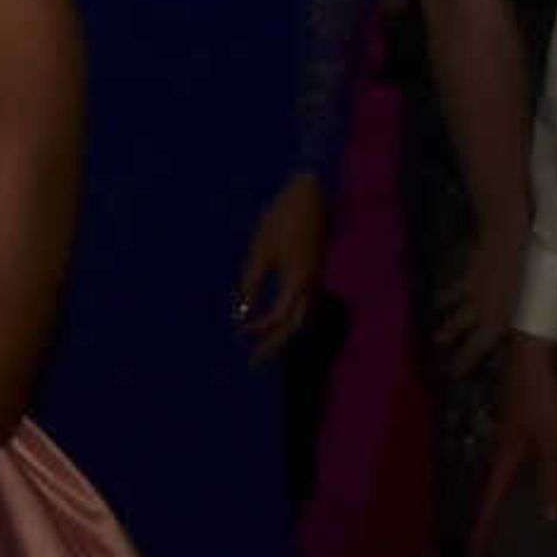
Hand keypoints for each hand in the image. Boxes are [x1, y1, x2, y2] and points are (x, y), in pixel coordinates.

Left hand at [235, 174, 329, 361]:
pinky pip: (303, 303)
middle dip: (276, 345)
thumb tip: (242, 312)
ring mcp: (316, 278)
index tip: (240, 333)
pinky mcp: (314, 271)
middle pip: (296, 325)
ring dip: (283, 333)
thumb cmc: (281, 218)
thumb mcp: (261, 250)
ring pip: (302, 316)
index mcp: (298, 280)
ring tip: (264, 347)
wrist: (310, 192)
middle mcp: (312, 284)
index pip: (280, 318)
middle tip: (255, 363)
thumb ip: (252, 282)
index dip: (260, 329)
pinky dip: (289, 317)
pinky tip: (274, 321)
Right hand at [435, 211, 523, 375]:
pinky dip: (445, 298)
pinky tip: (438, 303)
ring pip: (454, 315)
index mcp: (500, 320)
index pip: (478, 349)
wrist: (507, 238)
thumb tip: (537, 334)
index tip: (453, 377)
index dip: (464, 364)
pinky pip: (453, 291)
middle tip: (444, 367)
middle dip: (453, 350)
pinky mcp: (468, 278)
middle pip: (463, 335)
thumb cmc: (531, 268)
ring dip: (446, 328)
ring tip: (437, 339)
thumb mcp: (540, 298)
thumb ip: (533, 319)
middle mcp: (482, 311)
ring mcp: (472, 294)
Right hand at [470, 333, 556, 556]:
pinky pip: (509, 458)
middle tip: (482, 542)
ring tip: (499, 515)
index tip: (475, 553)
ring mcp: (506, 431)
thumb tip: (549, 518)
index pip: (492, 500)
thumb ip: (551, 477)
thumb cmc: (541, 397)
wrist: (531, 353)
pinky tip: (520, 474)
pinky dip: (509, 476)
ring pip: (499, 472)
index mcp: (505, 455)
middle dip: (486, 516)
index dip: (484, 526)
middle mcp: (500, 447)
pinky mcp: (515, 419)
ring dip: (497, 495)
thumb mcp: (552, 439)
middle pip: (491, 489)